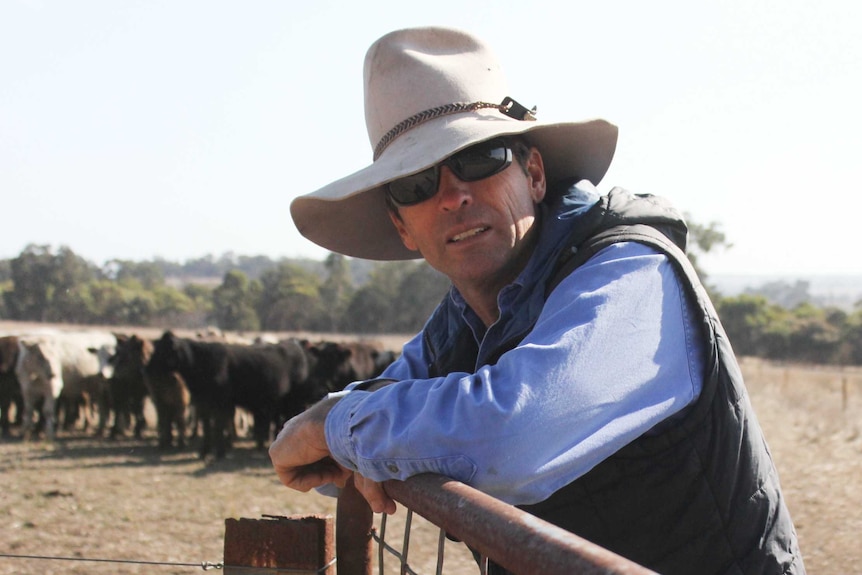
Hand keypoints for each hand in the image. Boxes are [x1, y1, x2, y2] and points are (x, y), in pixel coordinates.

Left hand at [269, 393, 397, 514]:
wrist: (340, 424)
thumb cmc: (357, 435)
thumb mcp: (363, 462)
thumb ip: (371, 486)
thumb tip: (389, 510)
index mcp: (318, 424)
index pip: (322, 452)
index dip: (337, 467)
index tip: (348, 474)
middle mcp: (301, 430)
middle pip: (313, 462)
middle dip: (330, 473)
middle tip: (343, 477)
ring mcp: (287, 440)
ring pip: (304, 470)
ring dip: (322, 476)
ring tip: (334, 469)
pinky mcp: (277, 453)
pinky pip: (290, 479)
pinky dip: (308, 481)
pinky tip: (320, 469)